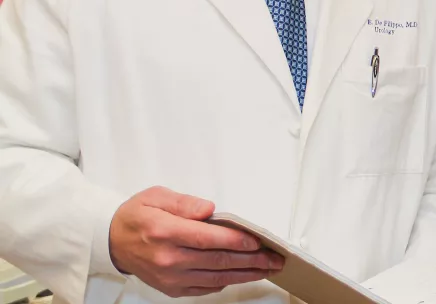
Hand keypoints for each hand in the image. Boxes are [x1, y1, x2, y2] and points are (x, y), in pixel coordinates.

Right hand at [109, 186, 283, 297]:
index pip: (208, 239)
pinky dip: (225, 282)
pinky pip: (204, 288)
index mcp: (165, 232)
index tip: (257, 241)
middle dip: (251, 260)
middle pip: (217, 261)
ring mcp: (170, 277)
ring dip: (245, 274)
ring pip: (215, 278)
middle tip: (274, 258)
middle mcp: (168, 258)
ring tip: (267, 269)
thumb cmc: (137, 216)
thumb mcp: (156, 196)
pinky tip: (242, 275)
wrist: (112, 241)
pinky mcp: (171, 288)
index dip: (236, 240)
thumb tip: (210, 209)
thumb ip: (184, 203)